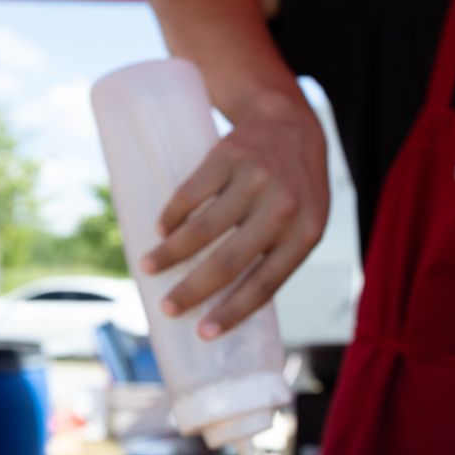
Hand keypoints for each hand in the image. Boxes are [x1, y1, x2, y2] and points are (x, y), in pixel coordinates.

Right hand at [140, 88, 328, 336]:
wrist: (290, 122)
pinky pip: (191, 193)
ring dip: (170, 252)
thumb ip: (279, 256)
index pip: (265, 284)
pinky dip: (173, 214)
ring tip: (149, 266)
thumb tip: (232, 305)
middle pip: (228, 261)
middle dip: (191, 290)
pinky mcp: (229, 155)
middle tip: (167, 308)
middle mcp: (282, 208)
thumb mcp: (305, 222)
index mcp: (305, 234)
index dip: (232, 312)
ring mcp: (256, 179)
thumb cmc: (296, 186)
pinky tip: (162, 228)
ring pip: (203, 228)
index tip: (204, 333)